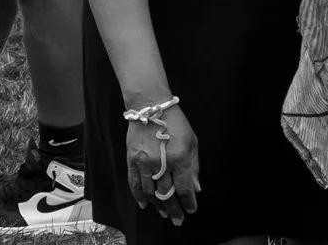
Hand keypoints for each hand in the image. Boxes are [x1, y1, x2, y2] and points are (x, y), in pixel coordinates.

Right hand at [125, 103, 200, 223]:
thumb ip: (194, 167)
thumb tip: (196, 188)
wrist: (149, 106)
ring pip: (150, 191)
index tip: (191, 210)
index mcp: (179, 159)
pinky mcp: (132, 159)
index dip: (188, 202)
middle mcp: (161, 163)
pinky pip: (134, 181)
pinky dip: (138, 195)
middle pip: (167, 194)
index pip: (184, 189)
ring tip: (163, 214)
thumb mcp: (193, 143)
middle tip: (178, 220)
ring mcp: (144, 162)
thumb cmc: (175, 122)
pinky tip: (144, 204)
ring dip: (157, 205)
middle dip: (174, 209)